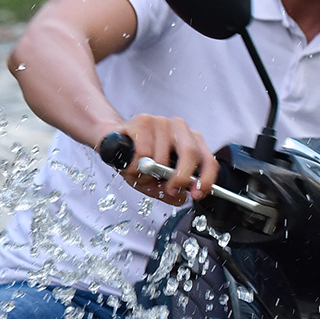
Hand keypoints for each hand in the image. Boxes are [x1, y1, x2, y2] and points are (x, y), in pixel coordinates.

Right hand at [104, 115, 218, 205]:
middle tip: (170, 188)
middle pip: (191, 153)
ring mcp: (161, 122)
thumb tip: (180, 197)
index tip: (197, 194)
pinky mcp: (142, 121)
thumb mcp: (156, 182)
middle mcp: (180, 128)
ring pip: (161, 158)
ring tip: (139, 171)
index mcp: (191, 141)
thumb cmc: (138, 161)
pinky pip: (143, 152)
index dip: (206, 179)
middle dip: (181, 177)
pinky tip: (131, 161)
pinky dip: (135, 165)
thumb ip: (170, 192)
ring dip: (148, 173)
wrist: (112, 142)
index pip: (208, 160)